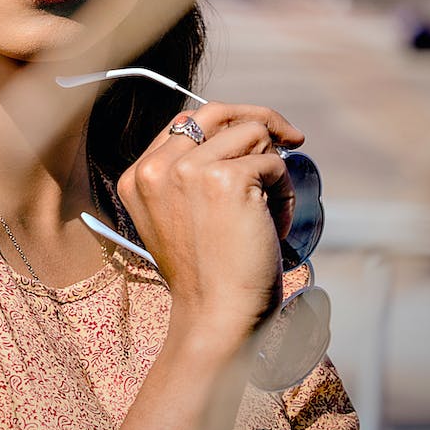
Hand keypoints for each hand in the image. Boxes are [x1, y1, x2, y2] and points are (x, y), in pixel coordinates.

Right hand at [117, 102, 304, 346]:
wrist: (215, 316)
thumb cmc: (207, 275)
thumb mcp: (178, 217)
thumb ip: (188, 174)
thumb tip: (242, 132)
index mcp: (138, 176)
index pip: (185, 122)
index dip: (227, 124)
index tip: (259, 137)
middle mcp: (157, 168)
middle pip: (217, 112)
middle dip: (260, 118)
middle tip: (292, 137)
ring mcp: (188, 170)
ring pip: (252, 134)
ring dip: (274, 169)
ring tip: (274, 211)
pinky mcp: (225, 179)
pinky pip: (274, 163)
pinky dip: (285, 192)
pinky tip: (276, 225)